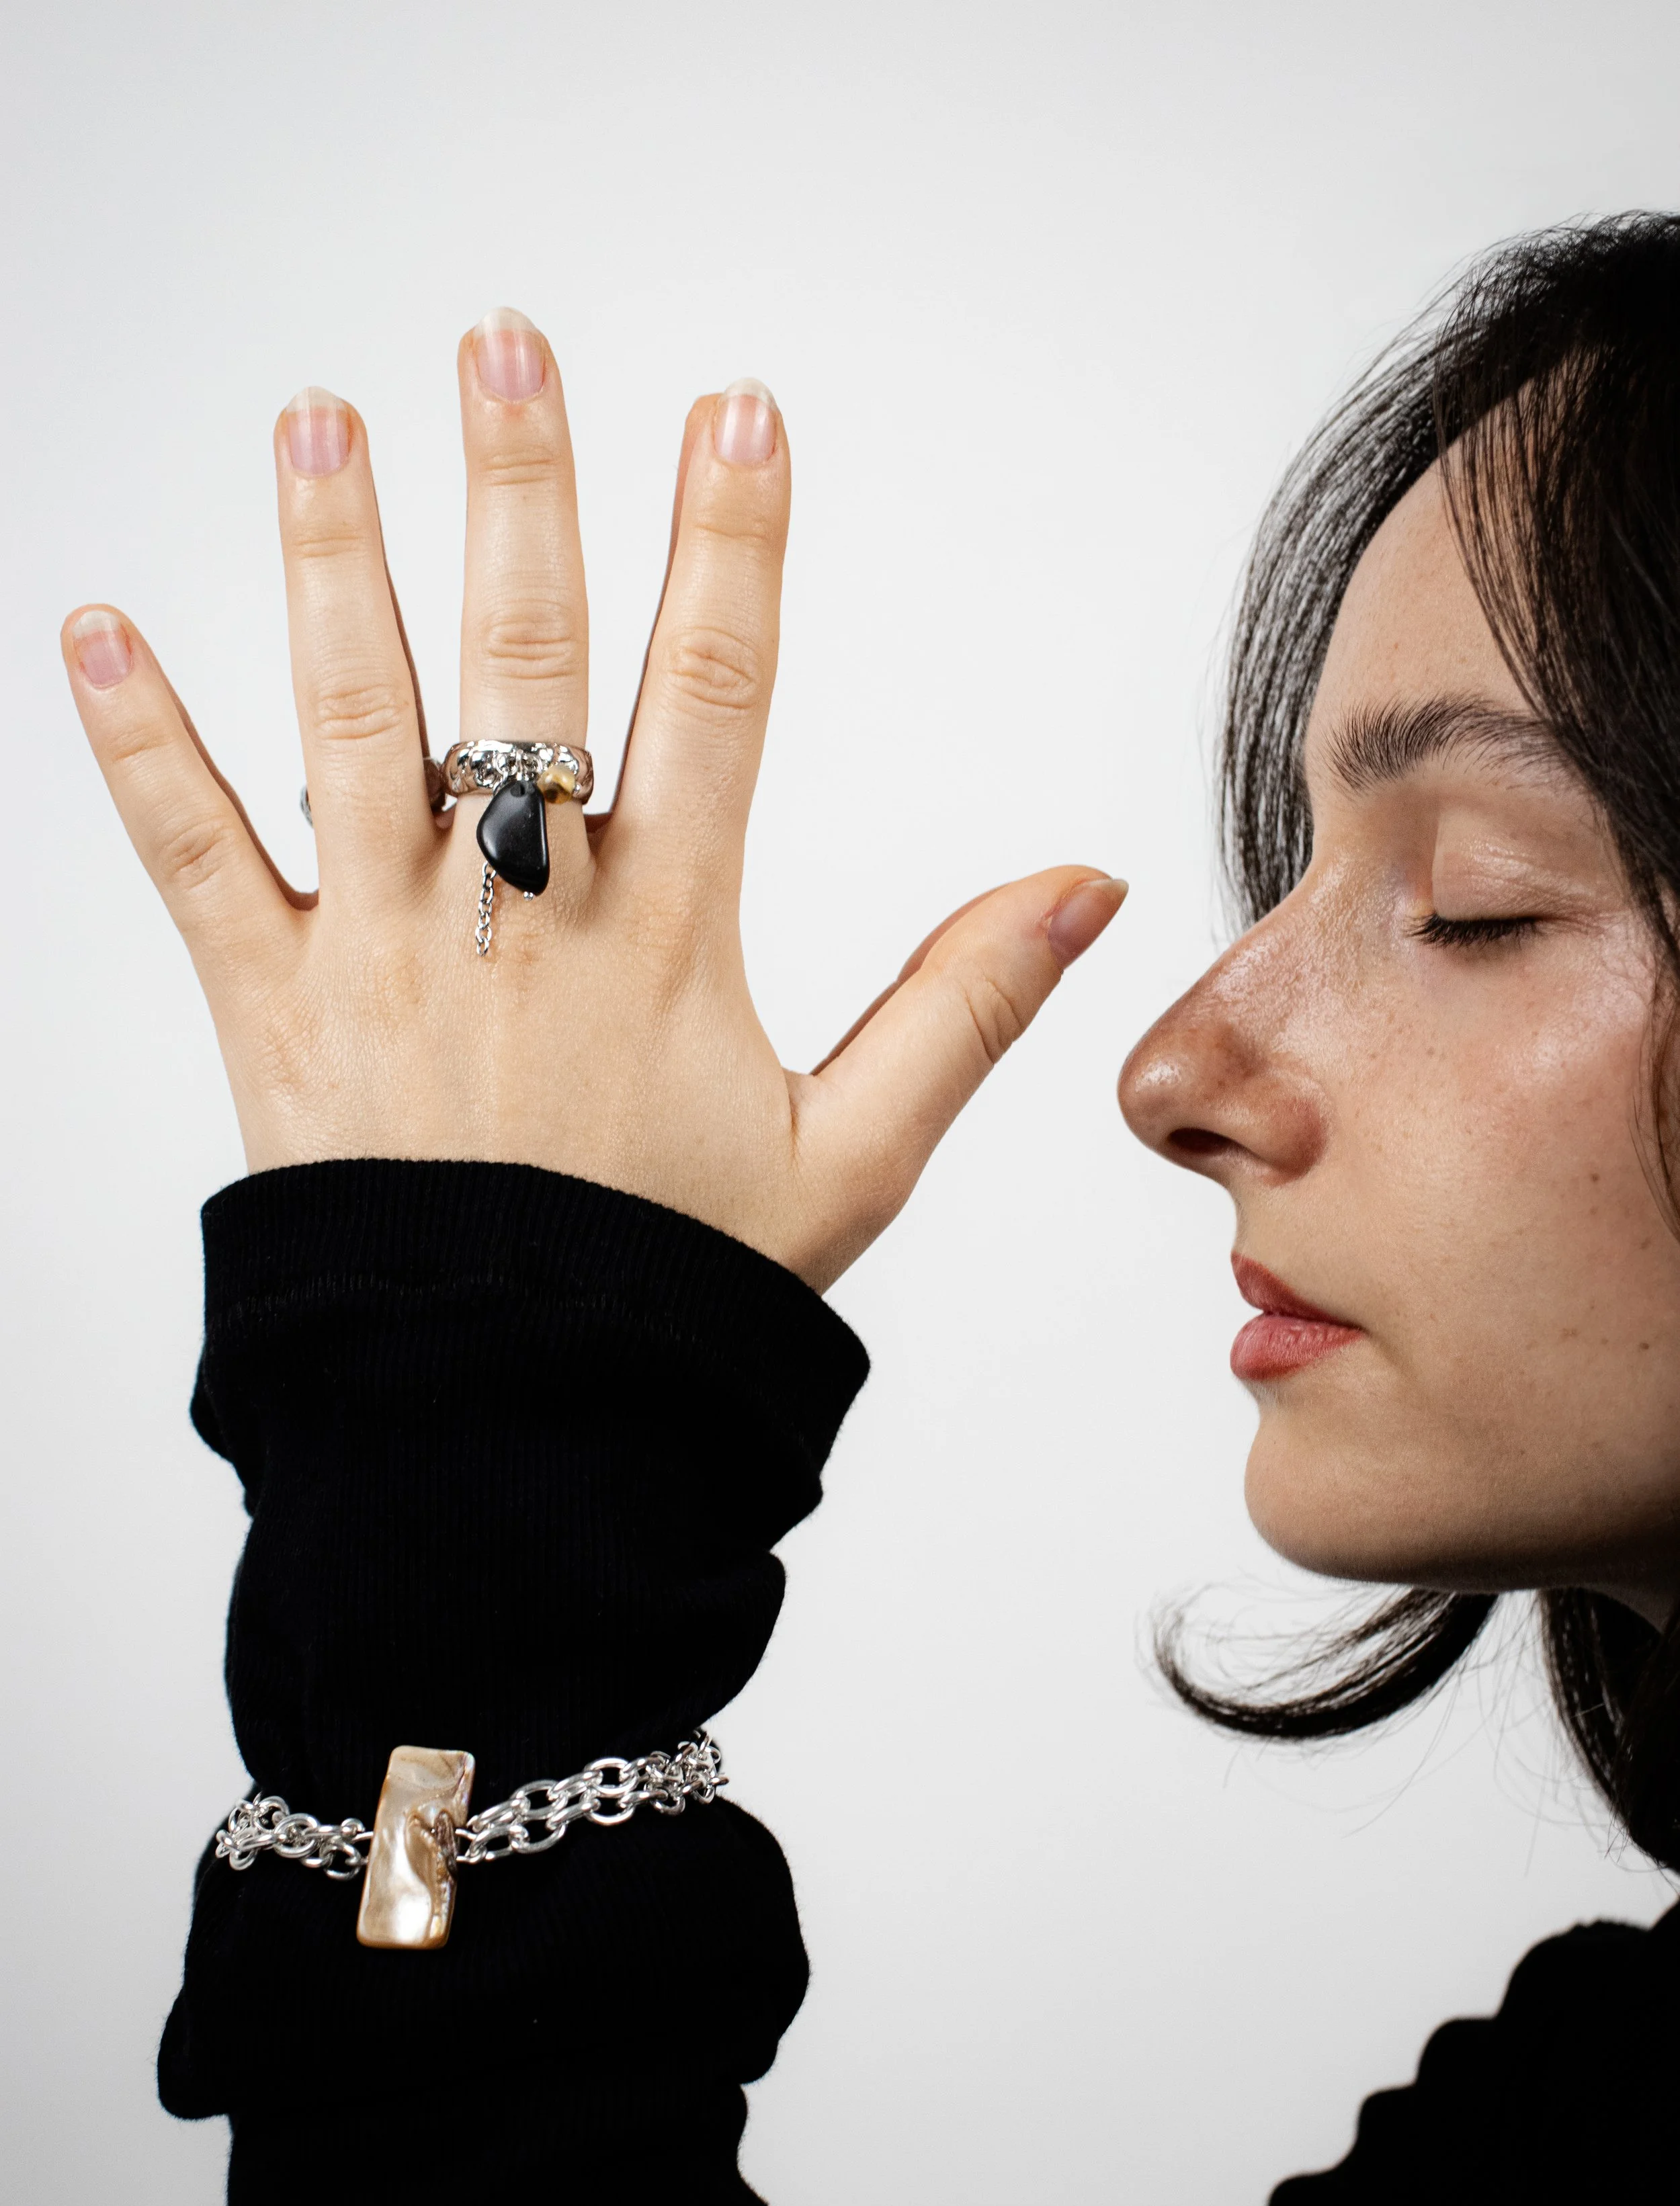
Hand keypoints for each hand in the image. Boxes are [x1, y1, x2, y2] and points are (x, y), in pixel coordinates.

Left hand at [61, 311, 1122, 1291]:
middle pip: (522, 664)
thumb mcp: (853, 1163)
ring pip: (352, 722)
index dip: (730, 545)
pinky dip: (140, 744)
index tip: (735, 413)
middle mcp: (519, 920)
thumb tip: (1079, 884)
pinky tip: (92, 626)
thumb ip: (965, 1010)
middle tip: (503, 341)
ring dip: (333, 559)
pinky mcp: (271, 1010)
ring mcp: (383, 955)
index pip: (713, 697)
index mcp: (664, 941)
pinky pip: (193, 858)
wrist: (507, 1422)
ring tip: (319, 415)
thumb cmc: (670, 1293)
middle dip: (521, 491)